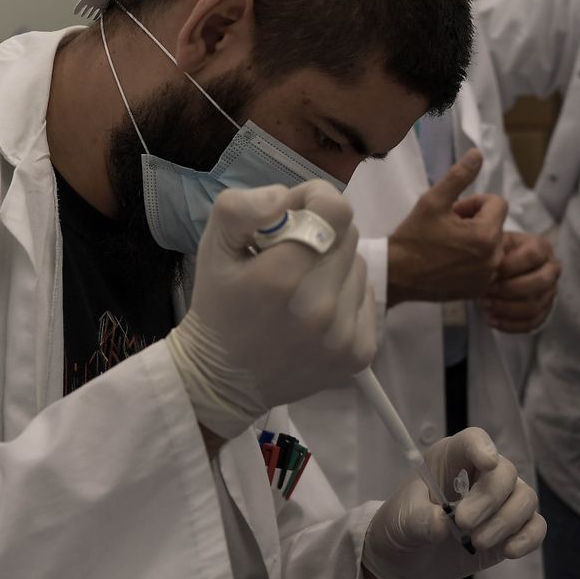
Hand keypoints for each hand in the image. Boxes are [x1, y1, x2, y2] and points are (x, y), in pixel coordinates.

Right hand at [166, 181, 376, 439]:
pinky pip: (367, 298)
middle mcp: (320, 308)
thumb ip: (241, 209)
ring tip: (301, 285)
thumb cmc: (218, 307)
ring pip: (358, 265)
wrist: (224, 380)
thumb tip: (285, 197)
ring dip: (334, 265)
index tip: (293, 214)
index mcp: (281, 278)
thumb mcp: (212, 247)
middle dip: (322, 232)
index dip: (314, 199)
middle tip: (290, 252)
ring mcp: (343, 336)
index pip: (335, 209)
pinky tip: (316, 311)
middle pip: (348, 234)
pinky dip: (346, 296)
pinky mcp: (360, 354)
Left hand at [361, 428, 544, 578]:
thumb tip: (442, 524)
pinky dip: (528, 538)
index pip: (473, 440)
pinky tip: (508, 552)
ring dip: (506, 522)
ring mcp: (500, 501)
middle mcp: (481, 474)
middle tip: (463, 523)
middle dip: (489, 499)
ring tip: (477, 543)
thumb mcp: (402, 521)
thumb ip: (420, 520)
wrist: (409, 559)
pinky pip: (536, 526)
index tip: (487, 463)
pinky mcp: (511, 529)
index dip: (483, 447)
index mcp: (451, 458)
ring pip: (525, 498)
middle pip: (505, 472)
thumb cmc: (403, 525)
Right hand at [386, 149, 507, 306]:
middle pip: (495, 224)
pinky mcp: (478, 290)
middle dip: (475, 221)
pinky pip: (486, 266)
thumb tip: (478, 153)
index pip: (498, 203)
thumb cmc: (413, 237)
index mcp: (486, 235)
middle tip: (447, 226)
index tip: (453, 210)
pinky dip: (473, 260)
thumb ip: (459, 176)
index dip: (475, 202)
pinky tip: (449, 260)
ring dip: (475, 240)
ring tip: (448, 243)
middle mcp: (494, 258)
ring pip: (492, 245)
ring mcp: (487, 277)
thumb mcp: (433, 201)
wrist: (395, 275)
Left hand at [485, 231, 559, 332]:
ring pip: (534, 306)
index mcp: (542, 248)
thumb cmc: (500, 253)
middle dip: (509, 289)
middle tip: (486, 290)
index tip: (490, 271)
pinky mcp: (543, 311)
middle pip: (539, 282)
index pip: (533, 256)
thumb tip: (486, 261)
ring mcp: (550, 292)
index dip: (510, 265)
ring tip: (484, 304)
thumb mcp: (497, 243)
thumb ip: (495, 249)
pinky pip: (530, 323)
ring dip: (506, 308)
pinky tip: (491, 320)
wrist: (503, 266)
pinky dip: (509, 324)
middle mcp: (551, 269)